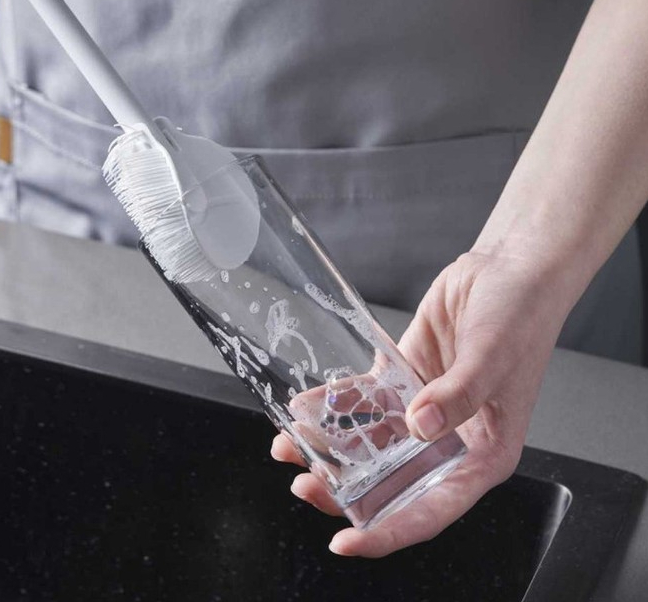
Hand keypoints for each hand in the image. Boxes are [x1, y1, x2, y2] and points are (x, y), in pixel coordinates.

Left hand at [271, 250, 569, 556]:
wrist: (507, 270)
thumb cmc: (521, 318)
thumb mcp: (494, 359)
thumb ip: (458, 395)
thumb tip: (421, 427)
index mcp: (483, 453)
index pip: (434, 508)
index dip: (389, 530)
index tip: (347, 541)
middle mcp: (449, 437)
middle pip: (393, 479)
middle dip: (346, 490)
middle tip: (304, 485)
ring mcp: (422, 407)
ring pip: (370, 441)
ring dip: (330, 448)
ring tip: (290, 446)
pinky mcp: (403, 376)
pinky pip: (362, 397)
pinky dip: (333, 404)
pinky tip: (305, 407)